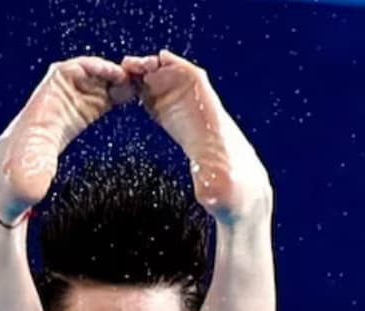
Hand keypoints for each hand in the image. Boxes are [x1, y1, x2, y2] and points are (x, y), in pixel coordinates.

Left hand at [0, 58, 136, 219]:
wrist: (7, 187)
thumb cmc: (13, 179)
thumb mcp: (23, 179)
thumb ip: (32, 179)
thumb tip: (36, 187)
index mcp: (42, 108)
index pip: (67, 72)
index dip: (93, 67)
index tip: (116, 74)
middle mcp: (54, 103)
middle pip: (84, 73)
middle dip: (109, 72)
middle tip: (134, 77)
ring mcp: (65, 109)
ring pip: (93, 85)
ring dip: (114, 83)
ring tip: (137, 88)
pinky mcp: (73, 120)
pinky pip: (95, 99)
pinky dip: (112, 96)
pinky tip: (128, 99)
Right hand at [122, 50, 270, 221]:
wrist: (240, 197)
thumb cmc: (233, 191)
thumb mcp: (223, 194)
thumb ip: (215, 191)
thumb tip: (209, 196)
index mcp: (213, 124)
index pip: (197, 84)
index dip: (179, 68)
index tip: (160, 59)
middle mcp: (202, 115)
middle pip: (178, 79)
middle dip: (156, 68)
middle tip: (129, 65)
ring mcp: (190, 120)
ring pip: (168, 90)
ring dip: (148, 79)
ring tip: (125, 75)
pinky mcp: (182, 130)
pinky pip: (164, 106)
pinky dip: (148, 95)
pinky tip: (132, 93)